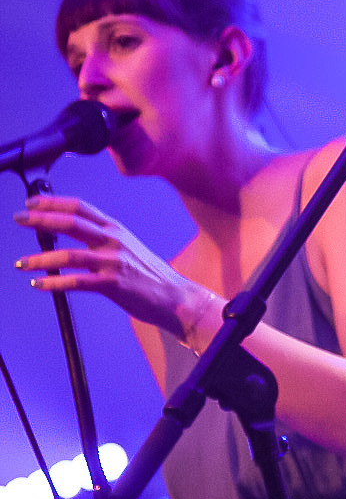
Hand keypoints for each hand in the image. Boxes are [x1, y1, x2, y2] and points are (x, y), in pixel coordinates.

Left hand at [13, 195, 203, 337]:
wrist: (174, 296)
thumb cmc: (146, 273)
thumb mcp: (125, 246)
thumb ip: (100, 239)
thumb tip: (69, 234)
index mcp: (115, 228)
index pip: (80, 207)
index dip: (54, 203)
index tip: (31, 203)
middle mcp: (113, 240)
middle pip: (72, 223)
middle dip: (42, 219)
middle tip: (19, 218)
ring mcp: (114, 262)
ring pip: (70, 256)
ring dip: (41, 258)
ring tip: (21, 263)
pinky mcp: (113, 284)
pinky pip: (77, 282)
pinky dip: (54, 283)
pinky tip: (38, 284)